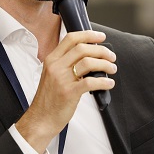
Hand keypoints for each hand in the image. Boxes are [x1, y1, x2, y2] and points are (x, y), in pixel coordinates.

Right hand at [15, 30, 115, 153]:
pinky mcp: (69, 92)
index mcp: (51, 60)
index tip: (100, 37)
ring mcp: (62, 79)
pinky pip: (91, 82)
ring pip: (88, 62)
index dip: (88, 35)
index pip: (71, 39)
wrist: (41, 118)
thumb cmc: (48, 99)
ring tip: (111, 69)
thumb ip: (64, 63)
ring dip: (105, 64)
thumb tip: (87, 56)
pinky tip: (108, 83)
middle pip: (82, 48)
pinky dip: (103, 81)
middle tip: (111, 56)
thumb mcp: (51, 75)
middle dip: (101, 50)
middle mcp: (56, 66)